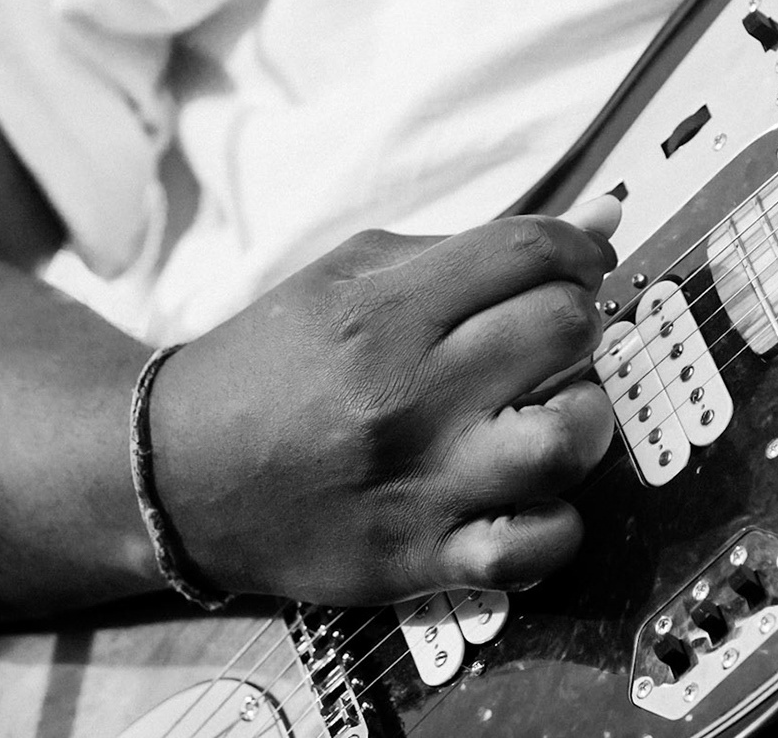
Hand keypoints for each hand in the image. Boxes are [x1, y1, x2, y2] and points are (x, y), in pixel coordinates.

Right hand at [148, 196, 621, 605]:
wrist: (172, 475)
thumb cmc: (274, 362)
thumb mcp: (355, 277)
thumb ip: (478, 248)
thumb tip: (605, 216)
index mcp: (384, 313)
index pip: (530, 253)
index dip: (579, 247)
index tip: (582, 261)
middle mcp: (407, 397)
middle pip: (563, 332)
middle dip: (580, 319)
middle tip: (557, 332)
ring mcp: (419, 485)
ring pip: (565, 441)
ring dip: (585, 415)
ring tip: (556, 406)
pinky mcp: (420, 561)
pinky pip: (534, 548)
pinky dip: (557, 521)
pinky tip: (535, 492)